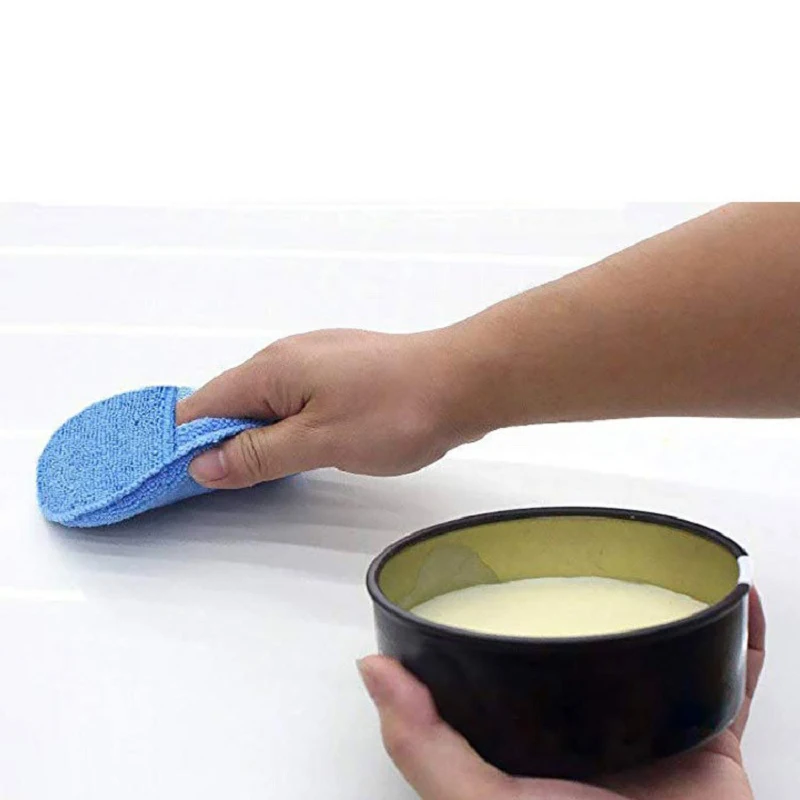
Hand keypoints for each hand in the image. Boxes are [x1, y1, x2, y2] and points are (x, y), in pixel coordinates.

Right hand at [176, 329, 473, 488]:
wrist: (464, 382)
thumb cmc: (397, 409)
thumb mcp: (318, 443)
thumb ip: (258, 454)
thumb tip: (203, 463)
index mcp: (271, 368)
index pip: (203, 404)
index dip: (183, 442)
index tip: (174, 477)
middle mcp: (288, 357)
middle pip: (232, 402)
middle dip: (218, 442)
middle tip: (215, 486)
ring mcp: (318, 362)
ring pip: (267, 403)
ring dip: (255, 437)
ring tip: (250, 475)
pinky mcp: (343, 373)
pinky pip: (297, 401)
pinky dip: (285, 428)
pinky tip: (294, 451)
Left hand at [358, 589, 765, 799]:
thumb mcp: (478, 799)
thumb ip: (422, 744)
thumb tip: (372, 670)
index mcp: (534, 730)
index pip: (515, 661)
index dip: (508, 618)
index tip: (499, 572)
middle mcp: (589, 722)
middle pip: (588, 646)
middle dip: (589, 603)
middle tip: (584, 557)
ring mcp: (649, 725)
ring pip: (657, 650)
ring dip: (662, 610)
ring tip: (657, 565)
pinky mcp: (706, 734)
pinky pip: (732, 678)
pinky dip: (741, 641)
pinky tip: (737, 604)